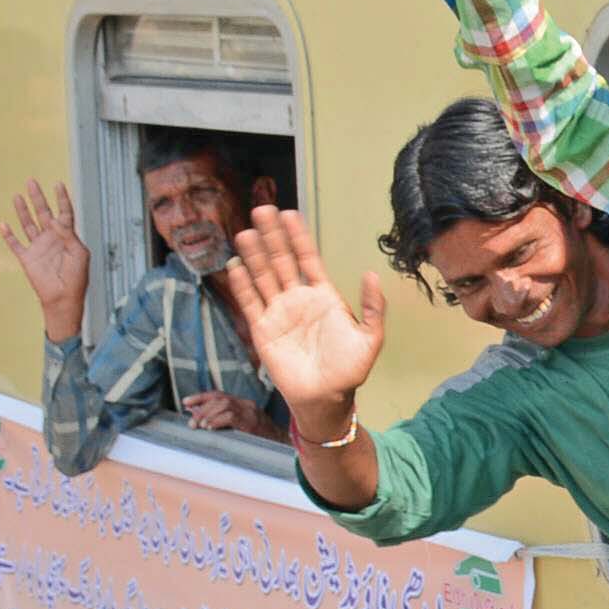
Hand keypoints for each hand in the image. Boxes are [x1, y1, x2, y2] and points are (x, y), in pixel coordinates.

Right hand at [0, 180, 90, 341]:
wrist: (63, 299)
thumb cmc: (76, 278)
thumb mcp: (79, 254)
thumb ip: (69, 235)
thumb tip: (57, 220)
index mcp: (67, 237)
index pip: (64, 213)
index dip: (62, 199)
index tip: (58, 184)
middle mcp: (51, 239)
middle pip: (43, 213)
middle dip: (38, 198)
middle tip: (32, 181)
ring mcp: (38, 247)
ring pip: (28, 224)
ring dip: (23, 211)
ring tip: (18, 196)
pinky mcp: (27, 258)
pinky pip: (15, 244)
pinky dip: (8, 235)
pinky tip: (3, 224)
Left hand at [182, 392, 277, 437]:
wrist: (282, 447)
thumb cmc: (259, 440)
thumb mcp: (239, 427)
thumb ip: (220, 420)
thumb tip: (195, 415)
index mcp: (243, 404)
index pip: (219, 394)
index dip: (200, 397)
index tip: (185, 402)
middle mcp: (247, 405)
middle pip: (220, 399)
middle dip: (202, 409)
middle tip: (191, 423)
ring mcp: (251, 413)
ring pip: (224, 405)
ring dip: (208, 415)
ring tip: (199, 426)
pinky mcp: (252, 423)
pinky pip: (231, 417)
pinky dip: (217, 421)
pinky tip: (210, 428)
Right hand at [227, 206, 384, 428]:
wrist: (327, 398)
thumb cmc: (349, 370)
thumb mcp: (370, 338)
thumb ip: (373, 308)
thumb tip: (372, 274)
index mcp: (322, 296)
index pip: (307, 259)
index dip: (298, 237)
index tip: (290, 214)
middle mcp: (298, 299)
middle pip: (281, 261)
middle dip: (272, 236)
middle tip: (262, 210)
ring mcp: (278, 312)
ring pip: (263, 277)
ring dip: (254, 255)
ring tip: (246, 232)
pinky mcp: (263, 329)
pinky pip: (250, 302)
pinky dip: (242, 284)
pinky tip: (235, 265)